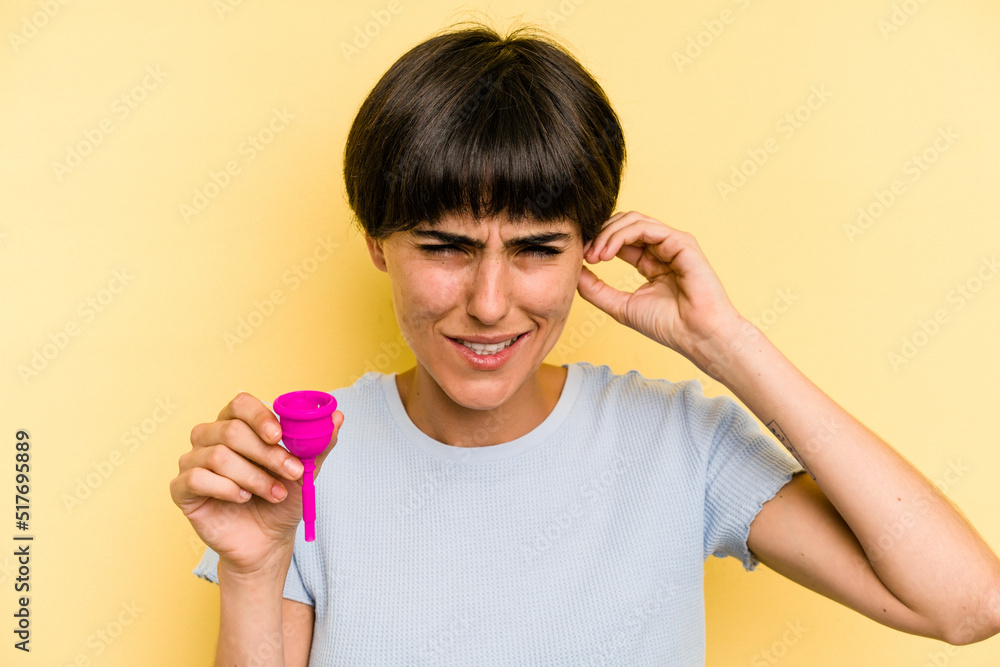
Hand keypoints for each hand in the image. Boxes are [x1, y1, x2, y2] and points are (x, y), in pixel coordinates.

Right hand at [169, 392, 343, 575]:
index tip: (280, 436)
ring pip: (217, 456)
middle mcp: (210, 437)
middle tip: (292, 473)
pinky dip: (227, 489)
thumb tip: (337, 417)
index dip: (260, 417)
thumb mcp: (306, 471)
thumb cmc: (282, 500)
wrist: (268, 541)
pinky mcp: (182, 488)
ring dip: (254, 477)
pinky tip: (243, 499)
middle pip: (231, 431)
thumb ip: (318, 444)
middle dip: (267, 455)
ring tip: (274, 494)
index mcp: (237, 424)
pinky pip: (198, 478)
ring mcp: (192, 461)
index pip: (241, 404)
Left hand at [576, 211, 743, 369]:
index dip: (598, 243)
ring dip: (607, 234)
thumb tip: (573, 271)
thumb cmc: (667, 325)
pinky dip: (621, 235)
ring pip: (632, 220)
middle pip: (624, 224)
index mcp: (651, 262)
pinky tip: (607, 253)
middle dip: (600, 235)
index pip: (620, 240)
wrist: (697, 336)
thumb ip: (595, 289)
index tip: (581, 257)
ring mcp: (673, 243)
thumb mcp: (620, 306)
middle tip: (585, 254)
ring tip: (594, 255)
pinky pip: (645, 227)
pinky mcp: (681, 242)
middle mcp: (662, 249)